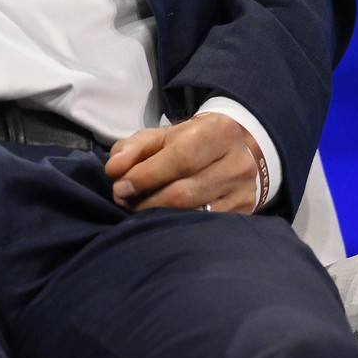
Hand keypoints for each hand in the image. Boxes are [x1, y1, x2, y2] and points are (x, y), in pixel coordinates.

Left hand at [104, 113, 263, 213]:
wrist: (236, 152)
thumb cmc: (191, 142)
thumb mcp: (162, 136)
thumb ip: (133, 149)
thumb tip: (114, 170)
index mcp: (218, 132)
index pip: (179, 159)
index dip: (146, 176)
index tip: (120, 187)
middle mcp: (237, 162)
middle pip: (184, 192)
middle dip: (146, 200)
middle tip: (124, 201)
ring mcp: (243, 191)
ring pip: (193, 213)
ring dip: (157, 215)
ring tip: (138, 209)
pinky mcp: (243, 213)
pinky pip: (203, 226)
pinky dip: (176, 225)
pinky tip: (161, 220)